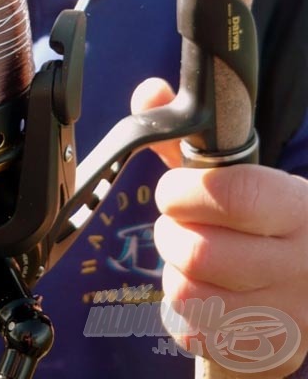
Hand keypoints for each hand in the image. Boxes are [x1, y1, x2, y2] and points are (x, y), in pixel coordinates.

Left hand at [132, 78, 307, 375]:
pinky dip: (184, 311)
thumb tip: (149, 92)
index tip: (174, 190)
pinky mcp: (265, 351)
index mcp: (295, 208)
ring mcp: (283, 315)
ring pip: (190, 295)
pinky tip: (204, 292)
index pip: (234, 198)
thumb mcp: (243, 174)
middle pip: (200, 254)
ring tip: (190, 256)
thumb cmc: (267, 218)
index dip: (185, 192)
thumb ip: (188, 136)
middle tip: (178, 223)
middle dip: (171, 232)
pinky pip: (193, 332)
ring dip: (174, 271)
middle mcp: (297, 265)